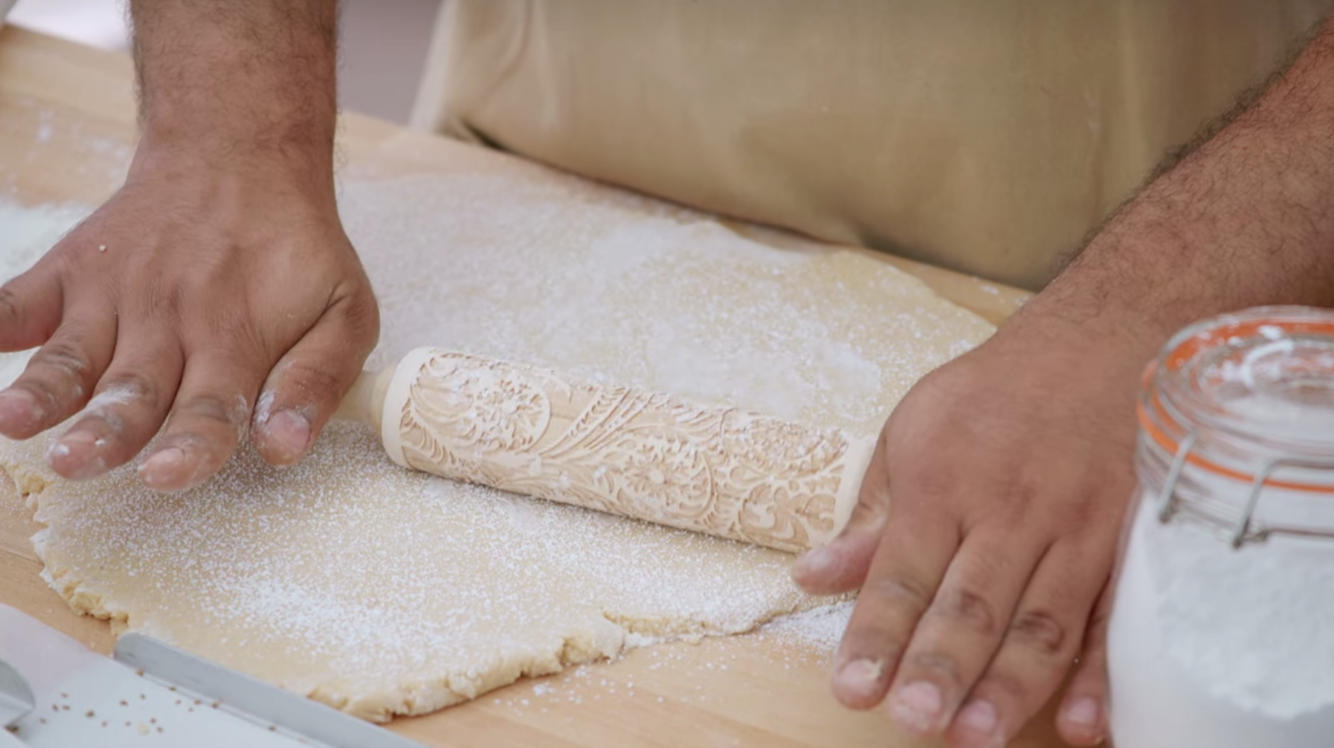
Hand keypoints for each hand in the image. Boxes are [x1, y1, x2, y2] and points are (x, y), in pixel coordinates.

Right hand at [0, 145, 378, 490]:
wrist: (240, 158)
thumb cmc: (298, 252)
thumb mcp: (346, 311)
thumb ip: (318, 379)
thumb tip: (285, 445)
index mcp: (236, 339)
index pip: (214, 407)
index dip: (191, 445)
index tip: (165, 475)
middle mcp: (170, 320)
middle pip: (135, 391)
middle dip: (105, 430)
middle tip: (75, 462)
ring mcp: (114, 293)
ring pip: (72, 354)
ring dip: (43, 388)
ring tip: (14, 417)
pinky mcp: (71, 270)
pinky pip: (16, 301)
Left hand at [793, 315, 1143, 746]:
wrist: (1102, 340)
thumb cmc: (995, 394)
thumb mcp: (912, 433)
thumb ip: (870, 517)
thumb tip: (812, 577)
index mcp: (945, 482)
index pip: (903, 573)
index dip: (876, 634)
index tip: (853, 687)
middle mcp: (1011, 510)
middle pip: (972, 603)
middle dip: (941, 666)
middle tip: (914, 720)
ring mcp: (1077, 529)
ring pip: (1042, 621)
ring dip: (1010, 686)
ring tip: (974, 734)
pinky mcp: (1128, 544)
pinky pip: (1114, 620)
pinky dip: (1100, 676)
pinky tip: (1080, 724)